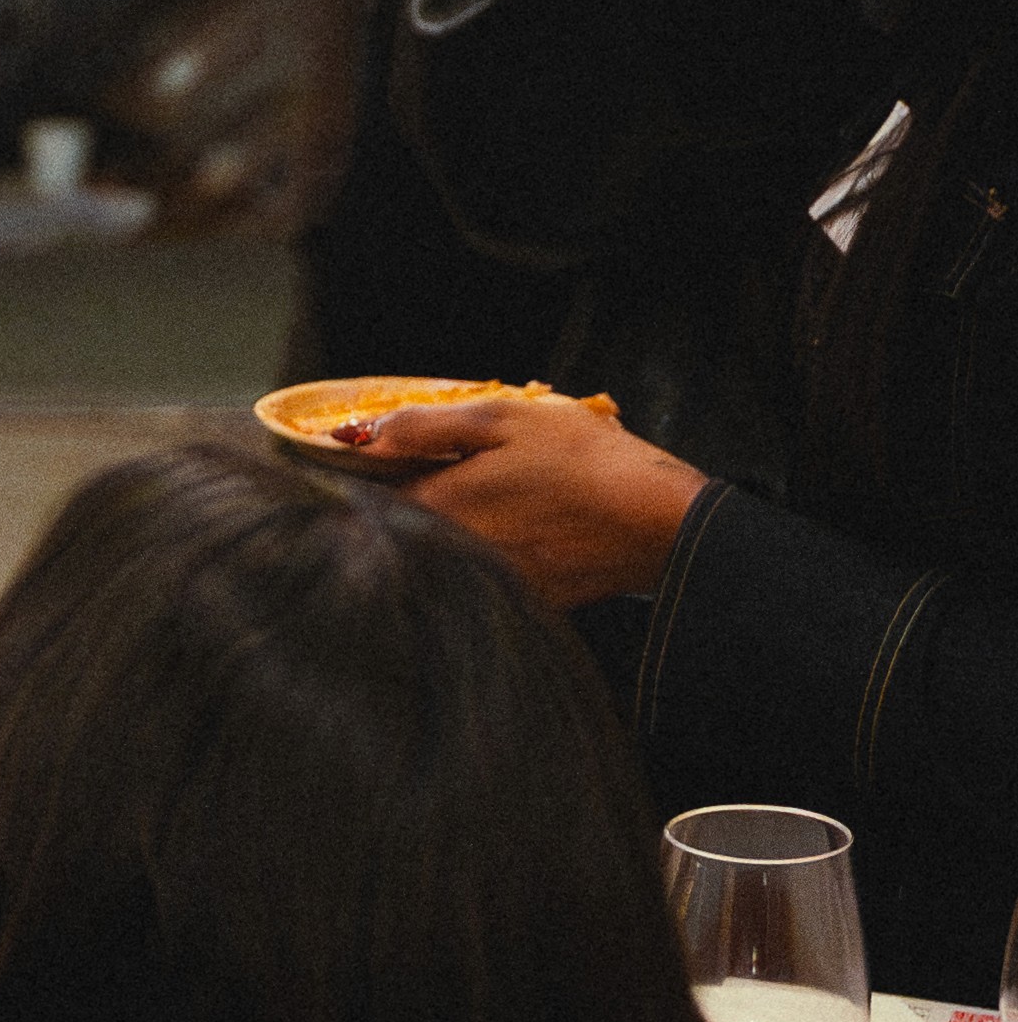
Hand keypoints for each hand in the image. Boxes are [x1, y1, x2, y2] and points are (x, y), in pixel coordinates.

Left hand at [332, 395, 706, 609]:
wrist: (659, 525)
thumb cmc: (585, 462)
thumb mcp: (505, 419)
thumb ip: (426, 428)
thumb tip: (364, 436)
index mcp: (437, 507)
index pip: (365, 499)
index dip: (363, 479)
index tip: (366, 464)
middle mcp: (446, 555)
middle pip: (399, 531)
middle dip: (403, 505)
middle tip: (435, 478)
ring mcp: (477, 583)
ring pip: (436, 555)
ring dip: (443, 530)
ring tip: (492, 503)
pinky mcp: (511, 602)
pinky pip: (474, 577)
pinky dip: (480, 555)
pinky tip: (518, 530)